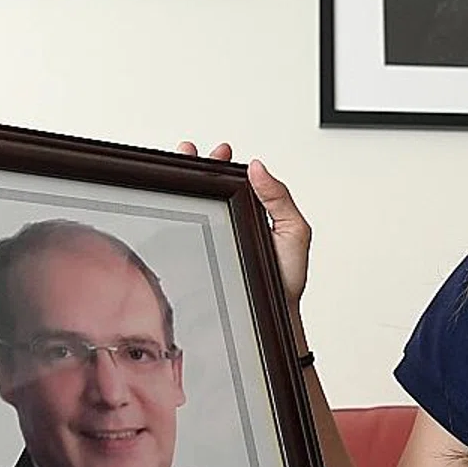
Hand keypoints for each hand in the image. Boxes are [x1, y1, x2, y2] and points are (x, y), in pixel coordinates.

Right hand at [175, 143, 310, 311]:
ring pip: (197, 206)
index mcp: (257, 212)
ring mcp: (218, 237)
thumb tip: (259, 168)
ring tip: (181, 166)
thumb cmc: (286, 280)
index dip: (225, 164)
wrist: (274, 315)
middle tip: (191, 153)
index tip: (221, 150)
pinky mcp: (204, 253)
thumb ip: (280, 199)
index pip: (236, 182)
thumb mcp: (294, 231)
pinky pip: (187, 230)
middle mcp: (234, 223)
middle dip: (198, 167)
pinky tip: (173, 202)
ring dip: (185, 185)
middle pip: (211, 189)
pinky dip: (177, 214)